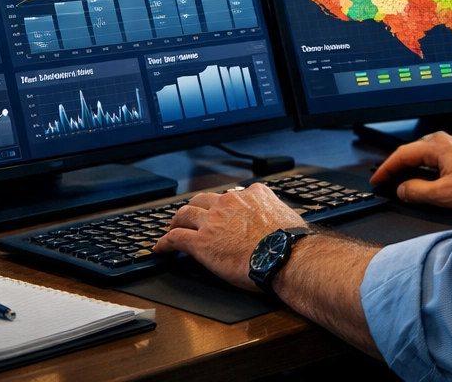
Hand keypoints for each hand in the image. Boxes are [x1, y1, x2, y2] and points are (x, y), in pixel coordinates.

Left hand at [152, 184, 307, 290]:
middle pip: (203, 200)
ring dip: (177, 221)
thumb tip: (282, 222)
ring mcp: (213, 221)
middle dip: (196, 208)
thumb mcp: (287, 217)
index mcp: (252, 195)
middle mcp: (230, 202)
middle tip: (191, 217)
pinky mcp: (201, 242)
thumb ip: (277, 214)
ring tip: (172, 228)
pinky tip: (161, 248)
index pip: (232, 195)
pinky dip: (165, 243)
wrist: (284, 256)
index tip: (221, 212)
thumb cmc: (290, 242)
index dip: (223, 205)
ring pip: (185, 214)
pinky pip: (176, 238)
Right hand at [369, 131, 451, 213]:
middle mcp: (446, 141)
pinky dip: (426, 169)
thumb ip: (417, 191)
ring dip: (412, 167)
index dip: (386, 168)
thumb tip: (402, 189)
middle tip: (386, 179)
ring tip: (403, 181)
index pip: (402, 154)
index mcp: (437, 146)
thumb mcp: (444, 194)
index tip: (377, 178)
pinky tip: (429, 180)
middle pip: (413, 151)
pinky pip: (438, 159)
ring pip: (426, 155)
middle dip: (397, 165)